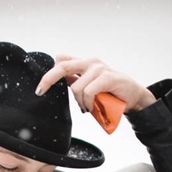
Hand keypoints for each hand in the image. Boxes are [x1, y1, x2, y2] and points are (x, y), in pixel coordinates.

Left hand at [36, 55, 155, 113]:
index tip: (38, 90)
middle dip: (48, 80)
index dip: (47, 75)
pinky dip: (88, 103)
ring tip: (87, 108)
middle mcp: (90, 62)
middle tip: (40, 93)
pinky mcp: (107, 77)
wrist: (132, 96)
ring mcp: (99, 68)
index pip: (61, 62)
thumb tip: (58, 69)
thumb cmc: (109, 92)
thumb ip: (75, 78)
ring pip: (77, 88)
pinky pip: (89, 91)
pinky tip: (92, 108)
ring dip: (80, 103)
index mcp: (84, 63)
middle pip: (62, 67)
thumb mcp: (89, 86)